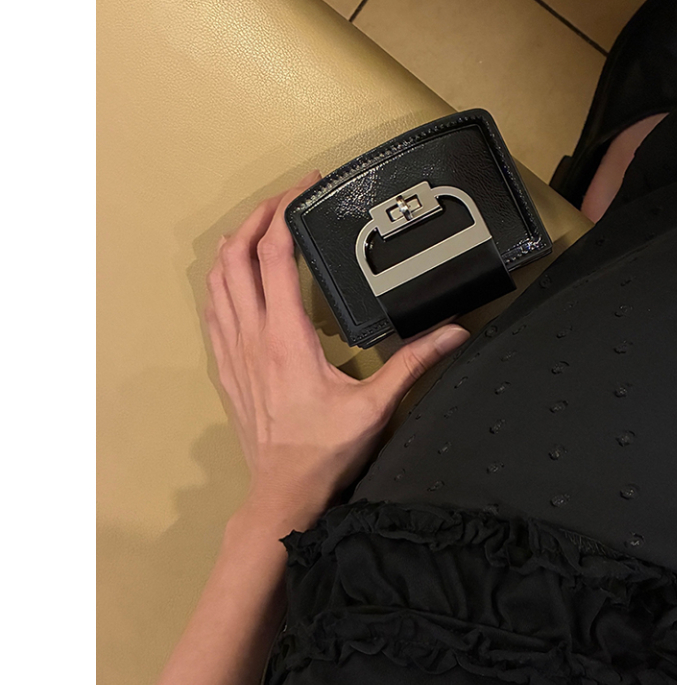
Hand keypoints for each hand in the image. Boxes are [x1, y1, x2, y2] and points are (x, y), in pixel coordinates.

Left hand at [205, 196, 465, 542]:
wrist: (282, 495)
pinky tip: (236, 276)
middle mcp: (251, 336)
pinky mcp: (226, 369)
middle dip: (256, 217)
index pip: (274, 254)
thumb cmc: (323, 455)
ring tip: (258, 227)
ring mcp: (232, 352)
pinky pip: (212, 310)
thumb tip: (455, 334)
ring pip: (216, 279)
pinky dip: (220, 281)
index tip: (306, 188)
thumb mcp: (375, 408)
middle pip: (234, 254)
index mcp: (285, 337)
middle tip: (283, 201)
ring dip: (233, 245)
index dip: (286, 211)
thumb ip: (413, 364)